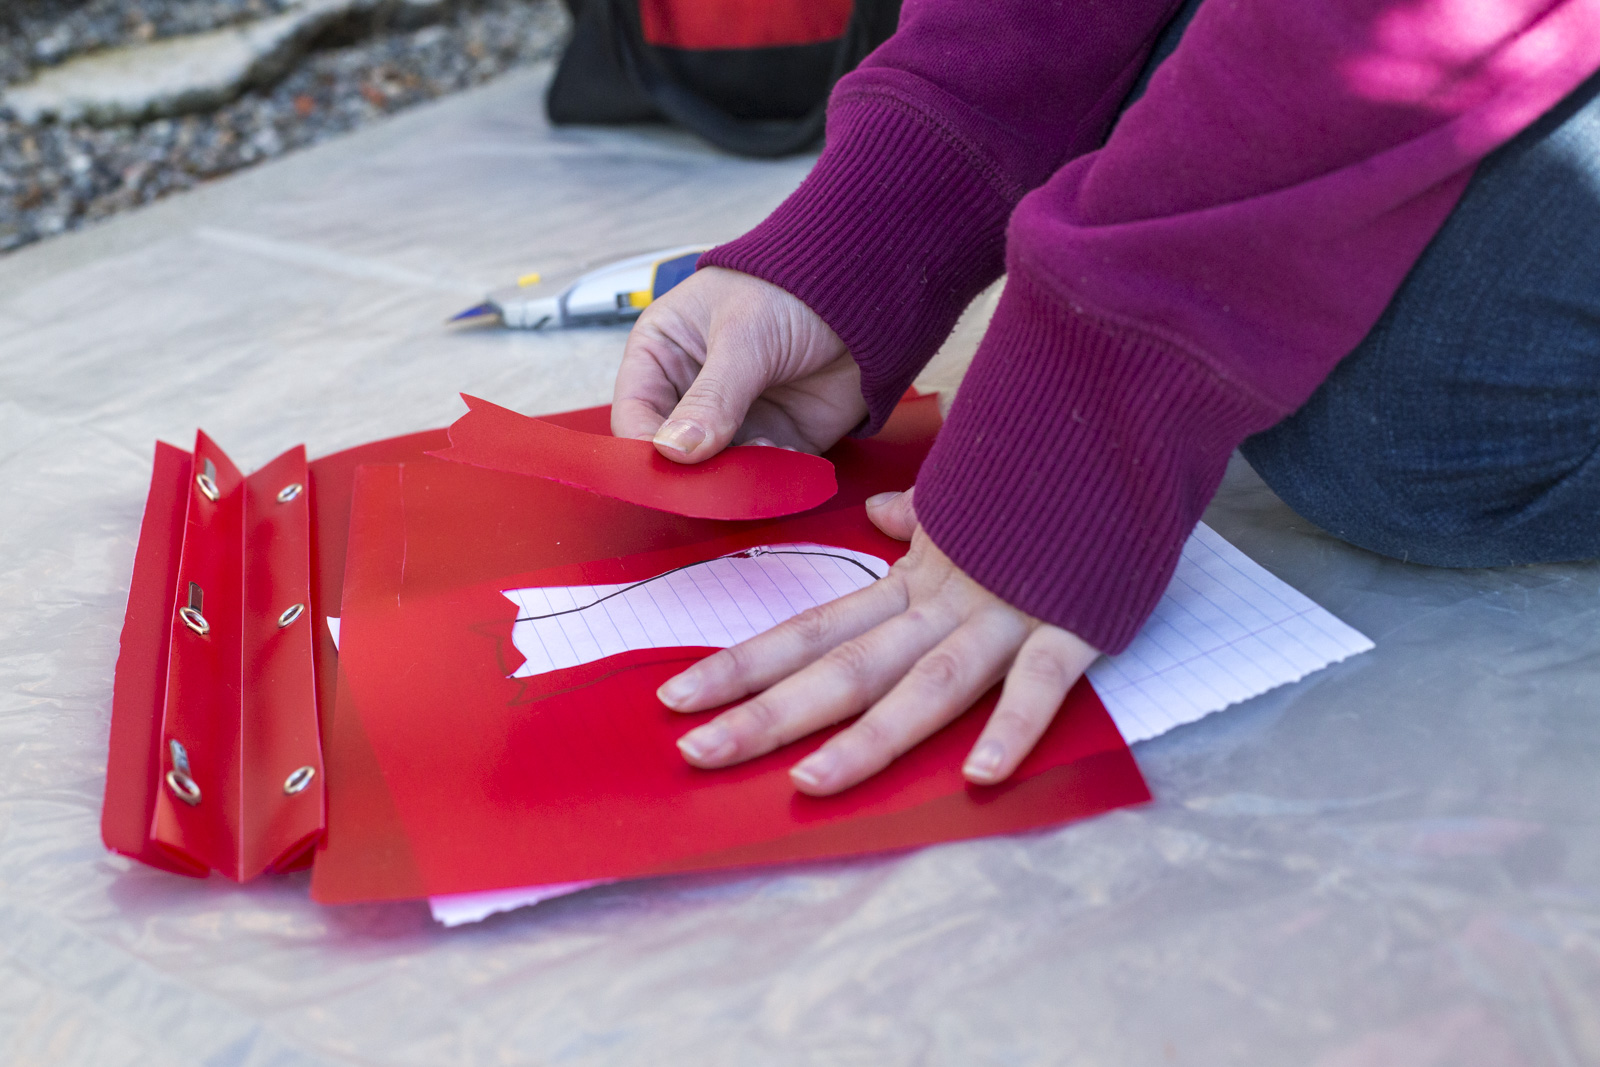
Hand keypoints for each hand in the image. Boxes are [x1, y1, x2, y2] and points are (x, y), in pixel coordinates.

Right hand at [611, 266, 869, 460]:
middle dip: (691, 472)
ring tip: (762, 456)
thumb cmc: (792, 289)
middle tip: (713, 482)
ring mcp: (734, 419)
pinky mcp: (777, 438)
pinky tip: (786, 460)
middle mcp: (690, 391)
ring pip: (717, 471)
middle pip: (672, 453)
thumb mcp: (744, 337)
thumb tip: (674, 452)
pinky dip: (771, 478)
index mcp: (662, 353)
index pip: (634, 413)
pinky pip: (763, 475)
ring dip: (736, 478)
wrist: (867, 291)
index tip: (668, 469)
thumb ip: (712, 397)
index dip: (644, 446)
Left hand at [658, 490, 1101, 793]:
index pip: (813, 629)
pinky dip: (1014, 724)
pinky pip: (1041, 679)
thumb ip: (920, 519)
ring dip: (868, 737)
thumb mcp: (969, 496)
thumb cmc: (1039, 478)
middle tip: (695, 754)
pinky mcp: (1074, 622)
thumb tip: (875, 523)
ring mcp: (1006, 613)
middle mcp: (944, 602)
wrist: (1116, 420)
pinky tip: (980, 774)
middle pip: (846, 667)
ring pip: (927, 683)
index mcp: (914, 580)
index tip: (675, 698)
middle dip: (768, 714)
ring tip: (808, 784)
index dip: (744, 665)